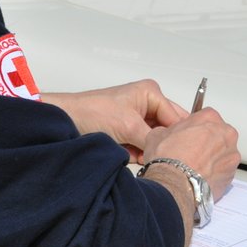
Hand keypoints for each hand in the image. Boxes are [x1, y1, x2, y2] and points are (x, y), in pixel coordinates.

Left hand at [44, 80, 184, 157]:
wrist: (66, 122)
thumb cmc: (93, 112)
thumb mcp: (129, 126)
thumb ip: (154, 139)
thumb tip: (171, 152)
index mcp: (151, 93)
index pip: (176, 117)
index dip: (177, 135)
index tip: (180, 152)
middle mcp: (147, 104)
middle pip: (165, 130)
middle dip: (158, 143)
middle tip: (152, 153)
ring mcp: (137, 120)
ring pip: (153, 141)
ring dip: (145, 150)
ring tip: (133, 151)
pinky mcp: (128, 133)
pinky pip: (141, 146)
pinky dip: (135, 153)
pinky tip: (125, 153)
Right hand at [142, 108, 240, 199]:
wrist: (174, 184)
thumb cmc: (168, 159)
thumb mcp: (158, 134)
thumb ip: (169, 130)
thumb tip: (166, 134)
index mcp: (210, 118)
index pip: (206, 117)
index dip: (195, 127)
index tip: (189, 135)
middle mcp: (225, 133)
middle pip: (218, 134)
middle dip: (208, 142)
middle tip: (192, 152)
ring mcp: (231, 154)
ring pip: (223, 153)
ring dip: (213, 158)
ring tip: (196, 167)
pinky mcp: (232, 173)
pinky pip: (224, 171)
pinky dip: (216, 173)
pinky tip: (201, 177)